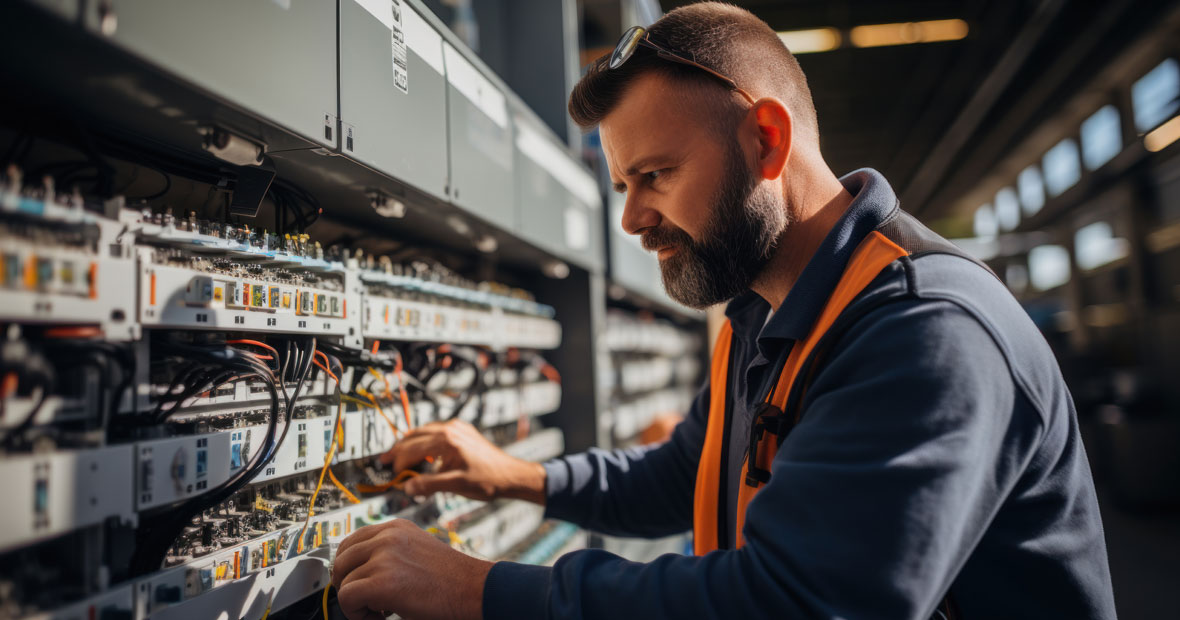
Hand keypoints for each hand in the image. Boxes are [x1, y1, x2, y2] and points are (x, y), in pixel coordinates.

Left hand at [331, 519, 492, 619]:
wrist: (473, 591)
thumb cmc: (451, 579)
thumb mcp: (416, 551)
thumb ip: (390, 552)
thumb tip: (360, 567)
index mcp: (395, 528)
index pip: (350, 542)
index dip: (349, 568)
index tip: (358, 583)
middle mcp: (387, 537)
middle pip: (340, 560)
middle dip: (348, 585)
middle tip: (368, 601)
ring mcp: (384, 556)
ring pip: (342, 581)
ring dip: (356, 602)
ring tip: (380, 610)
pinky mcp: (382, 581)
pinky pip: (347, 598)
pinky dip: (357, 614)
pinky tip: (380, 616)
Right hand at [379, 419, 545, 502]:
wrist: (511, 475)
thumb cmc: (487, 480)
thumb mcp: (455, 485)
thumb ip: (428, 485)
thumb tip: (406, 487)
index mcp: (447, 440)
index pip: (412, 448)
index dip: (398, 462)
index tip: (391, 474)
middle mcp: (451, 428)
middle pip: (415, 436)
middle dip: (399, 449)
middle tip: (384, 461)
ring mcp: (457, 428)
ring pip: (424, 432)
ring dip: (410, 444)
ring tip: (398, 457)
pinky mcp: (463, 432)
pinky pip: (436, 433)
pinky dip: (424, 442)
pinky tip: (422, 453)